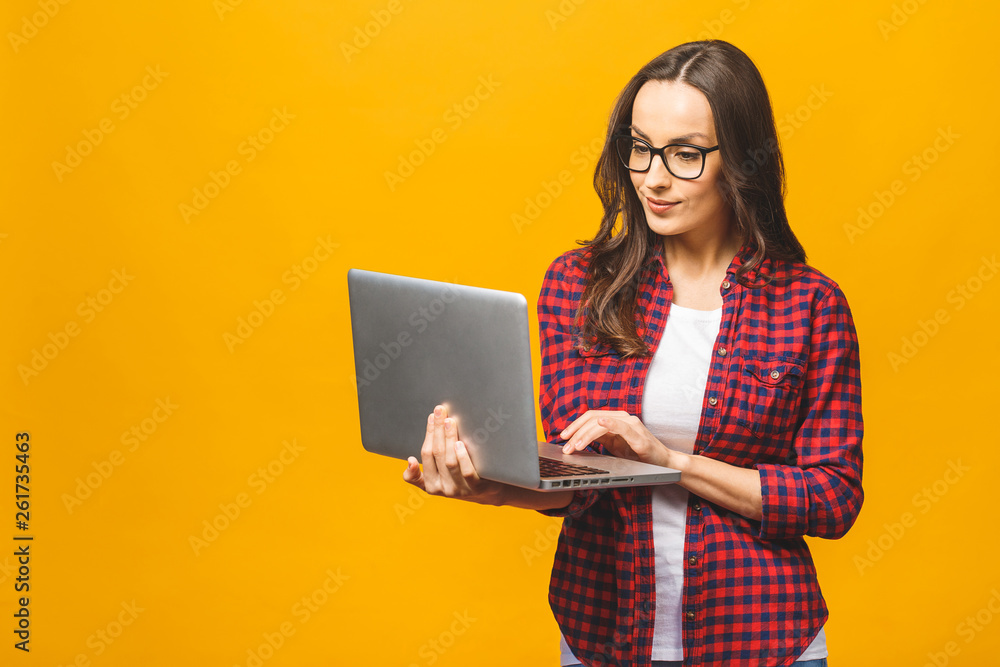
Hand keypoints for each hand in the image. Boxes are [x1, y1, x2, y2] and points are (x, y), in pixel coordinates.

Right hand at [402, 404, 505, 504]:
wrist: (490, 493)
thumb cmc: (462, 478)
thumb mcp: (441, 478)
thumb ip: (427, 468)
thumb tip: (411, 460)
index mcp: (431, 485)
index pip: (426, 455)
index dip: (428, 434)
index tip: (431, 417)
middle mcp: (444, 489)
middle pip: (437, 455)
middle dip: (437, 430)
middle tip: (441, 411)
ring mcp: (460, 489)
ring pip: (450, 462)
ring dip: (449, 439)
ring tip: (450, 421)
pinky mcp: (477, 488)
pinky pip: (467, 473)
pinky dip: (462, 458)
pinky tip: (460, 444)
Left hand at [560, 410, 679, 468]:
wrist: (663, 463)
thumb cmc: (638, 454)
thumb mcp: (613, 445)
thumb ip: (599, 439)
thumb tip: (576, 439)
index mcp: (615, 419)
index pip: (589, 417)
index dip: (574, 425)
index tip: (562, 437)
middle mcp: (623, 418)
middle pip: (592, 419)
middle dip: (576, 433)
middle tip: (566, 446)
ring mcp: (632, 425)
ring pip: (602, 424)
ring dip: (585, 435)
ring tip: (576, 446)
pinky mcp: (639, 437)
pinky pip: (622, 427)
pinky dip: (610, 424)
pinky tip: (601, 424)